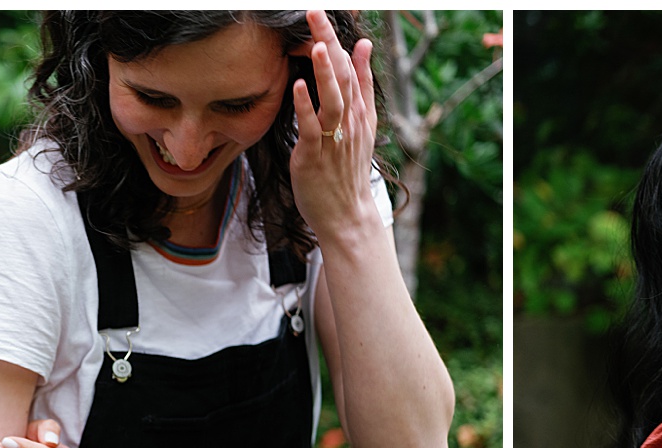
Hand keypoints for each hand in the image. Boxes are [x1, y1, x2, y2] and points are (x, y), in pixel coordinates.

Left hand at [288, 9, 380, 238]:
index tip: (326, 13)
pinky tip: (299, 86)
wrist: (347, 214)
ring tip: (318, 44)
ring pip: (333, 99)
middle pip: (342, 75)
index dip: (339, 39)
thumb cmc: (346, 169)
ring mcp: (334, 138)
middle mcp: (350, 121)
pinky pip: (311, 128)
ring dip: (325, 71)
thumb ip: (361, 83)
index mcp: (359, 111)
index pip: (350, 66)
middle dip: (329, 42)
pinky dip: (306, 106)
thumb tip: (363, 46)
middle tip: (315, 13)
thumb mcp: (361, 121)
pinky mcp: (315, 155)